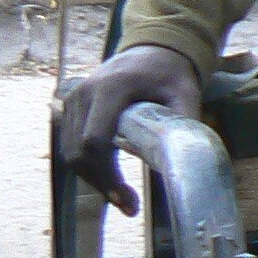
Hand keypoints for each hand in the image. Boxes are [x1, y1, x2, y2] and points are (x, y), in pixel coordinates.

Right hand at [57, 45, 203, 213]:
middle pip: (78, 151)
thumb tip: (181, 165)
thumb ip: (183, 124)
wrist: (151, 51)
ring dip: (93, 179)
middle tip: (128, 207)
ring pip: (70, 152)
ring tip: (123, 199)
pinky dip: (88, 166)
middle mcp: (84, 93)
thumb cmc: (171, 74)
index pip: (95, 140)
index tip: (125, 199)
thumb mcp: (187, 94)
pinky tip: (111, 181)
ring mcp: (73, 100)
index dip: (106, 174)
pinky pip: (71, 144)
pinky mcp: (71, 108)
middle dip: (100, 183)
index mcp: (111, 88)